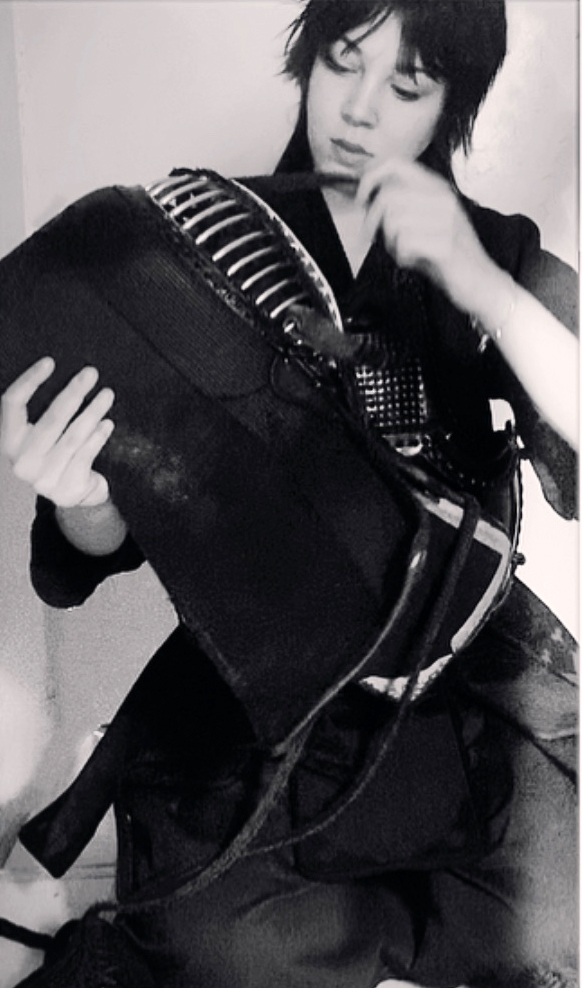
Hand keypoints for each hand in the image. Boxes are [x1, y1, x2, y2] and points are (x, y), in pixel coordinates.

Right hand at [0, 357, 114, 507]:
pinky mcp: (66, 488)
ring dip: (92, 411)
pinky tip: (107, 422)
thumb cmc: (57, 454)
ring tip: (107, 394)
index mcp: (9, 441)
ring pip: (73, 436)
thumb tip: (71, 376)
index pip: (12, 404)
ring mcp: (43, 478)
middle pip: (50, 420)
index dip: (29, 381)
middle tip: (91, 373)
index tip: (49, 362)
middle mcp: (21, 461)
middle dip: (73, 393)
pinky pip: (86, 454)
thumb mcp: (42, 436)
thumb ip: (46, 413)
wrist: (71, 494)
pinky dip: (98, 437)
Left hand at [356, 157, 500, 315]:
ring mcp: (447, 220)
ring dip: (390, 242)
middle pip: (388, 196)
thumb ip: (402, 207)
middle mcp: (443, 198)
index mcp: (436, 188)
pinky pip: (405, 243)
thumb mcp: (424, 223)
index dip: (370, 178)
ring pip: (394, 220)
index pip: (396, 164)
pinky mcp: (446, 244)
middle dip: (371, 221)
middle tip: (371, 239)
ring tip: (402, 252)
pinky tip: (412, 261)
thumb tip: (366, 198)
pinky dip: (401, 256)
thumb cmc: (447, 256)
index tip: (361, 200)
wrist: (481, 283)